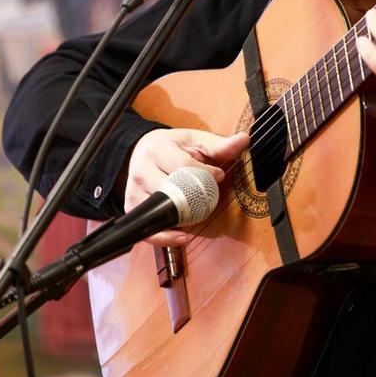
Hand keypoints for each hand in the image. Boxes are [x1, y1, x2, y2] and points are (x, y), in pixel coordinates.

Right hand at [124, 127, 248, 245]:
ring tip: (197, 216)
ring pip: (158, 211)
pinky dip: (166, 236)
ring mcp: (134, 191)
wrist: (142, 149)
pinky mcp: (131, 208)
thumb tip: (244, 140)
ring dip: (181, 218)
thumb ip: (219, 144)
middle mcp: (142, 170)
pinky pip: (147, 229)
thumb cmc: (173, 146)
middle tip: (209, 199)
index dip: (205, 174)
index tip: (218, 176)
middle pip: (171, 191)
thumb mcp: (195, 140)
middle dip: (194, 198)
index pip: (183, 167)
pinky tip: (183, 236)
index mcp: (158, 149)